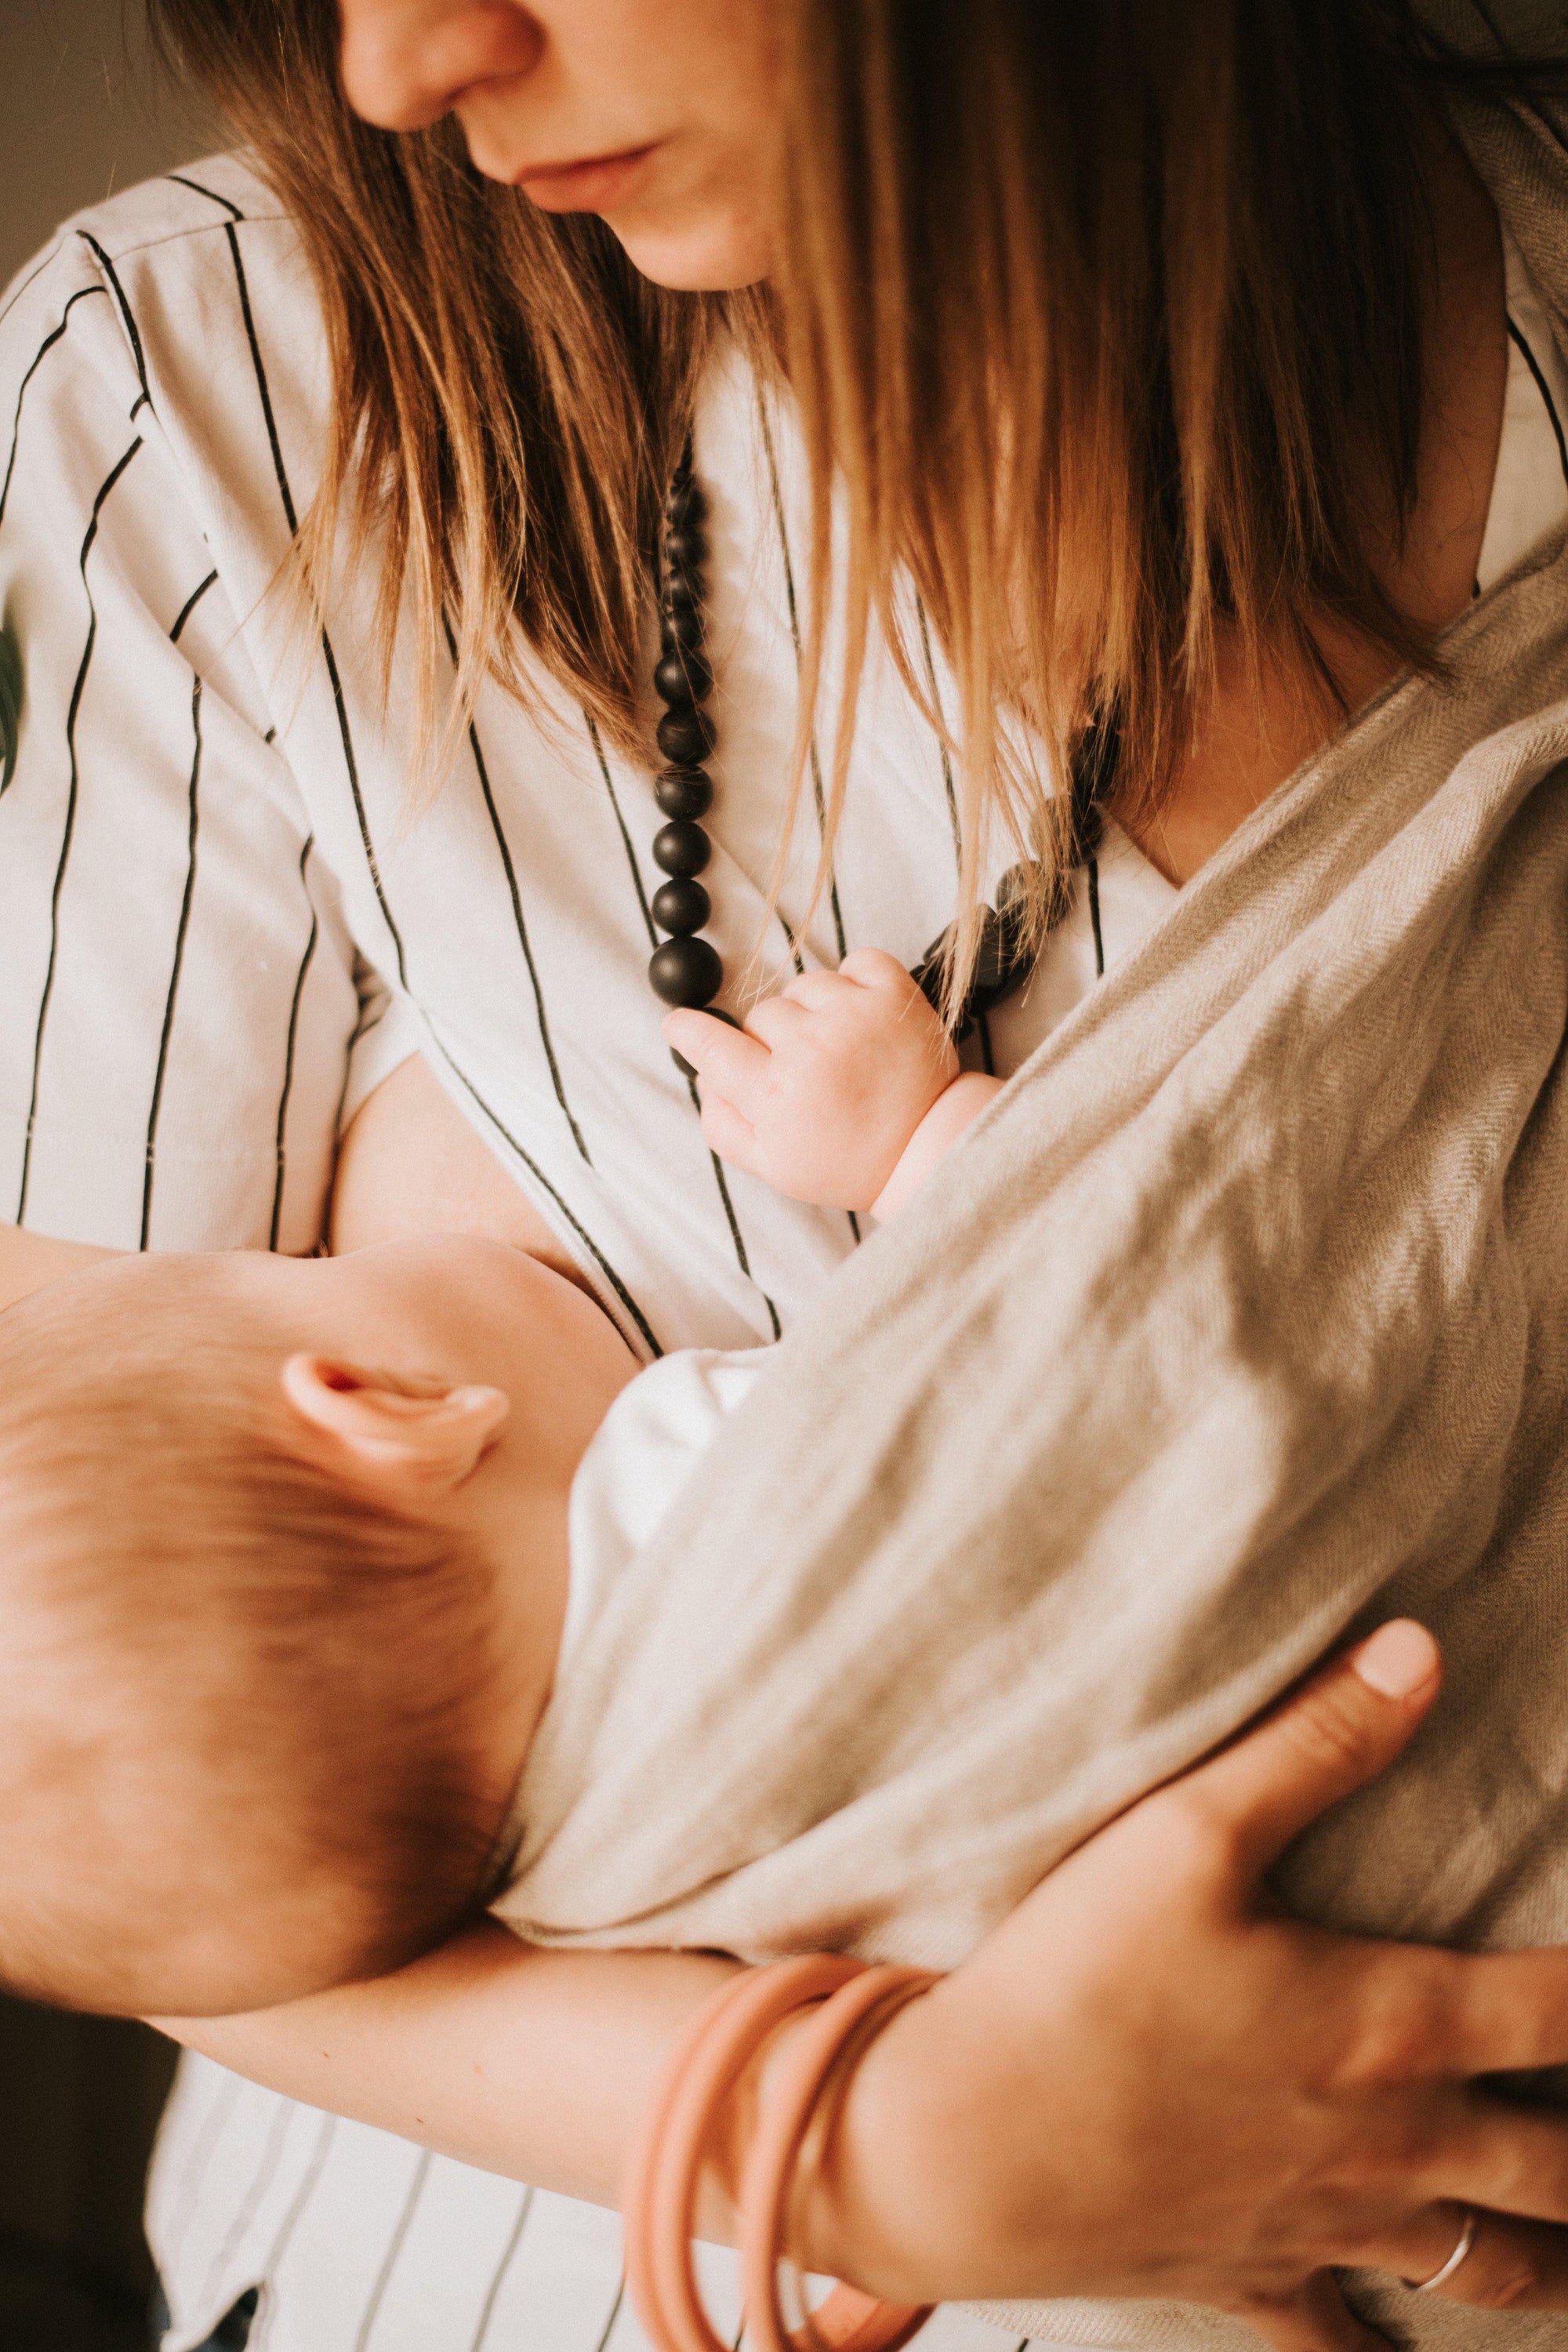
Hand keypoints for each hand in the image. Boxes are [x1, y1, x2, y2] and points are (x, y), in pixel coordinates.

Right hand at [663, 951, 957, 1209]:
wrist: (929, 1150)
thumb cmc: (848, 1162)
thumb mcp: (774, 1166)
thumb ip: (725, 1125)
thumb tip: (702, 1078)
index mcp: (775, 1097)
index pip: (712, 1048)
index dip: (690, 1032)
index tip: (680, 1024)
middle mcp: (809, 1051)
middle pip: (760, 1016)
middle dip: (773, 1040)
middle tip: (806, 1071)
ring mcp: (853, 1017)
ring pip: (803, 987)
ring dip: (814, 1011)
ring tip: (841, 1048)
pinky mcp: (893, 995)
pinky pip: (856, 962)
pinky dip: (856, 981)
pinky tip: (863, 1016)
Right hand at [812, 1622, 1567, 2348]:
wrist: (963, 2146)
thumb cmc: (1074, 1983)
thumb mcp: (1189, 1832)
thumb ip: (1317, 1741)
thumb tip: (1419, 1653)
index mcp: (1388, 2023)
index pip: (1564, 2007)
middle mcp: (1386, 2139)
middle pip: (1559, 2163)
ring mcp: (1327, 2226)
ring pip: (1492, 2268)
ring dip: (1549, 2252)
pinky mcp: (1254, 2280)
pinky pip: (1351, 2351)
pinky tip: (1408, 2349)